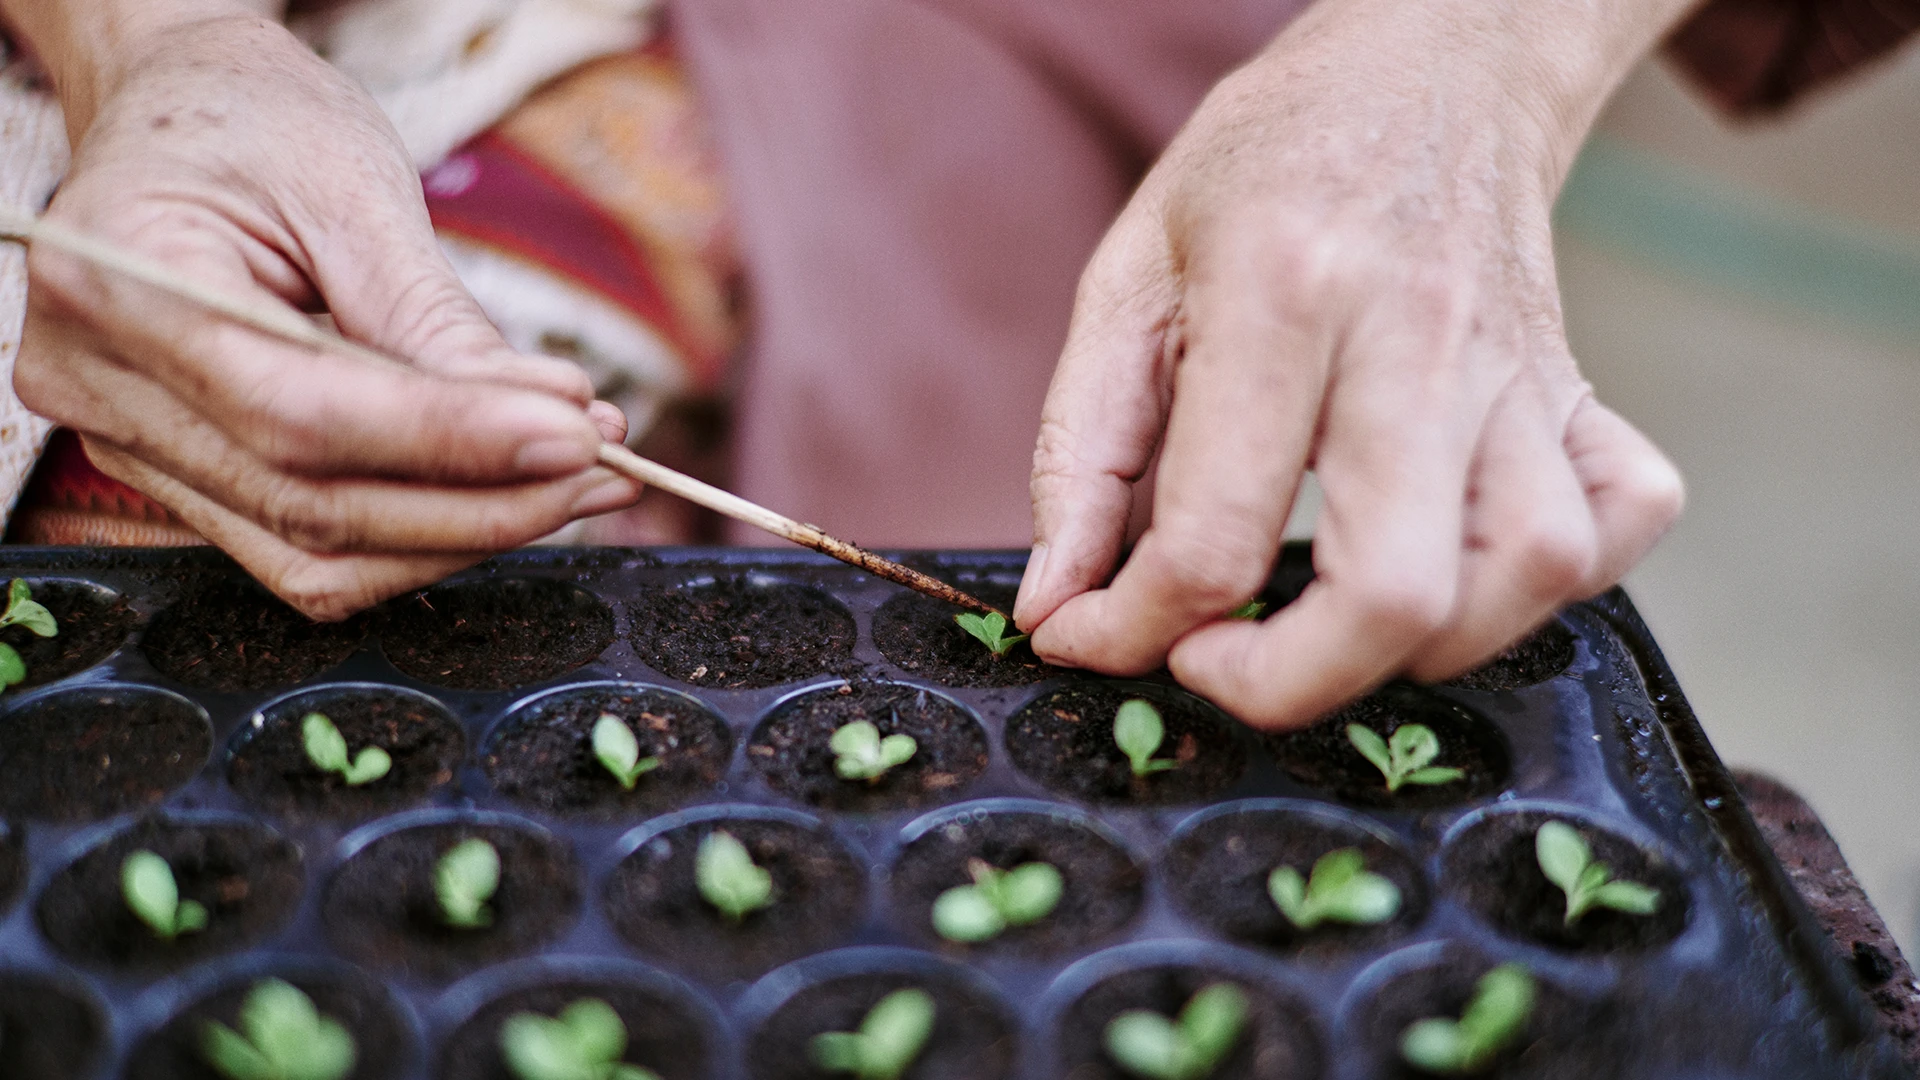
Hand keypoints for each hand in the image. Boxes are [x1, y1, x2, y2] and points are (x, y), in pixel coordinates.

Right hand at [8, 3, 638, 618]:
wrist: (180, 113)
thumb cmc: (257, 123)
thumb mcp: (349, 186)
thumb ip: (432, 319)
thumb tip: (549, 426)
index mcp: (114, 278)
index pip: (296, 410)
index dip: (446, 438)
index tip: (574, 432)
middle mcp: (95, 383)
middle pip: (308, 506)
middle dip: (479, 503)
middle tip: (601, 461)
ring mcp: (126, 444)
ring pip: (314, 557)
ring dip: (464, 535)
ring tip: (580, 477)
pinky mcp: (181, 477)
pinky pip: (308, 549)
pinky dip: (422, 535)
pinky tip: (512, 491)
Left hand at [1014, 0, 1690, 727]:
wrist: (1429, 65)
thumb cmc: (1263, 171)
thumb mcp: (1129, 277)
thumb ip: (1081, 453)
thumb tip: (1060, 607)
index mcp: (1281, 298)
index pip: (1215, 535)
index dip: (1133, 630)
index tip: (1093, 635)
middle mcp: (1415, 339)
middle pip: (1393, 593)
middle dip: (1282, 683)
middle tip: (1213, 661)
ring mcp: (1518, 370)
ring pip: (1527, 575)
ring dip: (1418, 648)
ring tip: (1330, 617)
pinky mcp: (1579, 389)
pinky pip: (1623, 520)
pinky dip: (1552, 583)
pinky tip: (1462, 567)